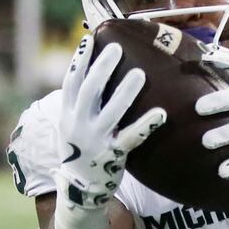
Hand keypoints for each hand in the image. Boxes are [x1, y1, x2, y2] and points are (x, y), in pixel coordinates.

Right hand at [56, 40, 166, 207]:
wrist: (79, 187)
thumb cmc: (81, 148)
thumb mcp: (72, 124)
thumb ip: (80, 102)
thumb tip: (93, 70)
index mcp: (68, 115)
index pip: (71, 83)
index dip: (79, 61)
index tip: (89, 40)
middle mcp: (79, 126)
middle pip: (89, 92)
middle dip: (102, 68)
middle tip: (117, 48)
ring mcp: (96, 141)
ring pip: (111, 113)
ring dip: (125, 92)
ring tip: (140, 73)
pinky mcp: (113, 155)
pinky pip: (131, 137)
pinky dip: (146, 125)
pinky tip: (161, 113)